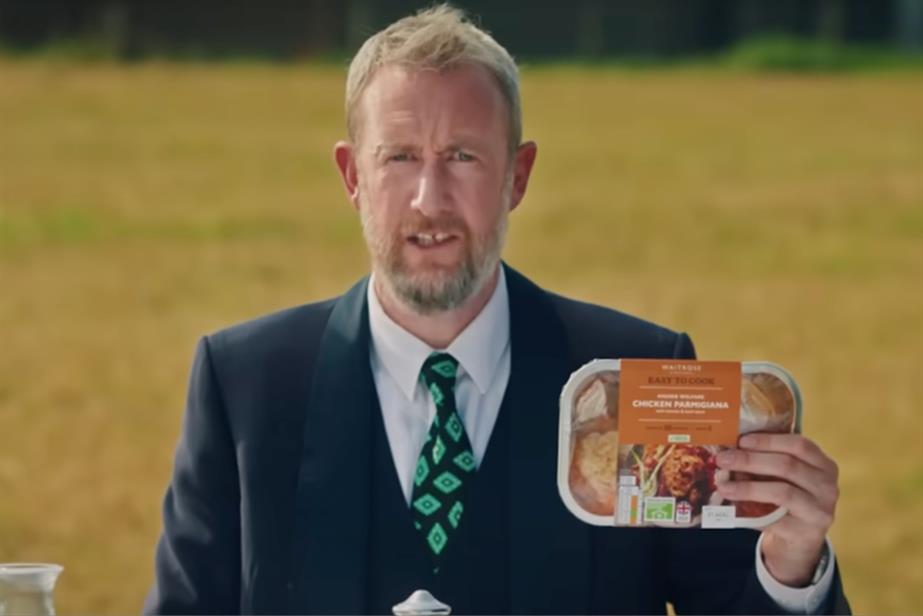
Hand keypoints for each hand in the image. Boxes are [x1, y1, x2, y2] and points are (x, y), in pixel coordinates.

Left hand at [715, 433, 838, 586]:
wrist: (799, 539)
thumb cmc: (789, 498)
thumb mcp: (787, 477)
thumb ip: (768, 461)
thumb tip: (731, 450)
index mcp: (824, 465)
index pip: (799, 445)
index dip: (769, 441)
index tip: (742, 440)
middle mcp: (827, 487)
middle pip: (787, 466)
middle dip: (750, 461)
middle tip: (724, 460)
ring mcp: (819, 511)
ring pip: (781, 492)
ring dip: (747, 487)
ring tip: (723, 485)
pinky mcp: (805, 532)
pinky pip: (773, 518)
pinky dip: (750, 511)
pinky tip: (732, 506)